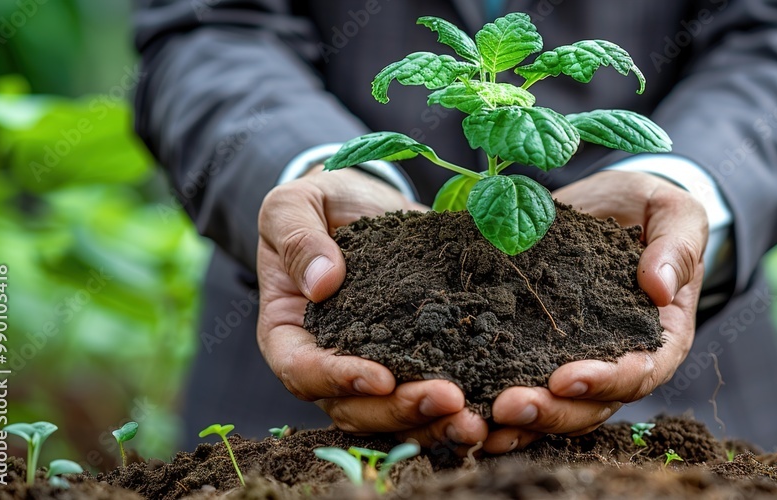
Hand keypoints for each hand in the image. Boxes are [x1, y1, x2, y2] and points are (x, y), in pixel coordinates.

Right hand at [256, 166, 487, 447]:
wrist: (362, 203)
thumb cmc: (318, 206)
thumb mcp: (293, 208)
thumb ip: (299, 241)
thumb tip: (321, 283)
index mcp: (287, 335)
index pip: (302, 372)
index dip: (339, 379)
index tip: (381, 376)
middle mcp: (326, 364)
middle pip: (354, 408)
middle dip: (400, 410)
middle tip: (446, 400)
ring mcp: (371, 367)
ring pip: (393, 416)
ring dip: (432, 425)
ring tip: (473, 420)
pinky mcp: (413, 359)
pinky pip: (427, 397)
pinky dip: (454, 410)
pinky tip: (489, 408)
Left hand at [483, 170, 707, 452]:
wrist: (610, 206)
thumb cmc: (648, 210)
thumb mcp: (672, 212)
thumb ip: (675, 246)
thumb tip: (660, 288)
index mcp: (662, 336)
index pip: (640, 372)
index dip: (605, 381)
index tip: (565, 378)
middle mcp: (622, 361)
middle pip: (592, 405)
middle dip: (552, 411)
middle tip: (509, 405)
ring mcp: (581, 362)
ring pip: (557, 409)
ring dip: (522, 422)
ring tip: (484, 420)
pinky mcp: (543, 352)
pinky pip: (527, 390)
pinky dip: (501, 411)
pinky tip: (470, 416)